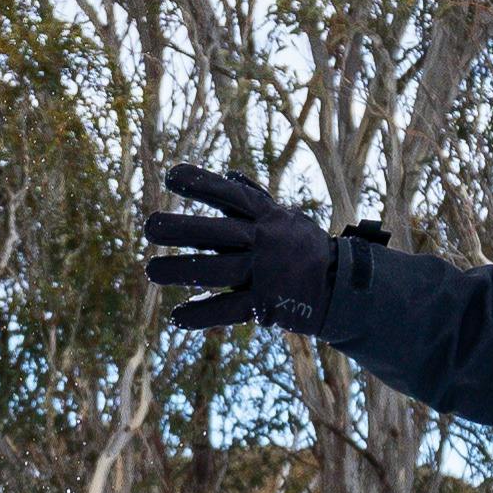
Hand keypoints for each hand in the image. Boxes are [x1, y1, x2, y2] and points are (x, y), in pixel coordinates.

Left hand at [141, 164, 338, 332]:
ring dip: (182, 271)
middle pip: (218, 232)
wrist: (343, 287)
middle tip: (149, 226)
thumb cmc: (306, 248)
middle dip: (183, 228)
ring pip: (218, 271)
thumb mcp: (287, 218)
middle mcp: (265, 241)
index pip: (231, 195)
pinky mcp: (268, 304)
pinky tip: (177, 317)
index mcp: (267, 217)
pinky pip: (230, 309)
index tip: (170, 176)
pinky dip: (203, 314)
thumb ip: (256, 199)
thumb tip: (231, 175)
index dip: (202, 184)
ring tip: (151, 270)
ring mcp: (266, 273)